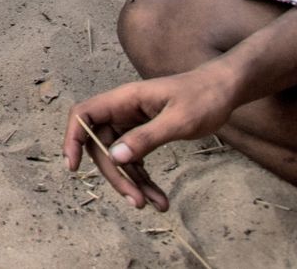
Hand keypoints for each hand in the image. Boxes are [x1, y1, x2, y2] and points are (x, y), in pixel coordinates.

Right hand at [63, 66, 239, 210]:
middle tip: (135, 200)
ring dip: (132, 182)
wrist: (224, 91)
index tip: (73, 166)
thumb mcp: (178, 120)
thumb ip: (146, 138)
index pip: (84, 115)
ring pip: (119, 157)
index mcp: (124, 99)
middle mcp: (123, 111)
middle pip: (102, 145)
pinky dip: (144, 180)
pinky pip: (136, 160)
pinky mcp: (145, 134)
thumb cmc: (203, 98)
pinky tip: (159, 198)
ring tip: (154, 205)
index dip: (73, 139)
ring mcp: (133, 123)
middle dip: (115, 175)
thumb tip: (115, 157)